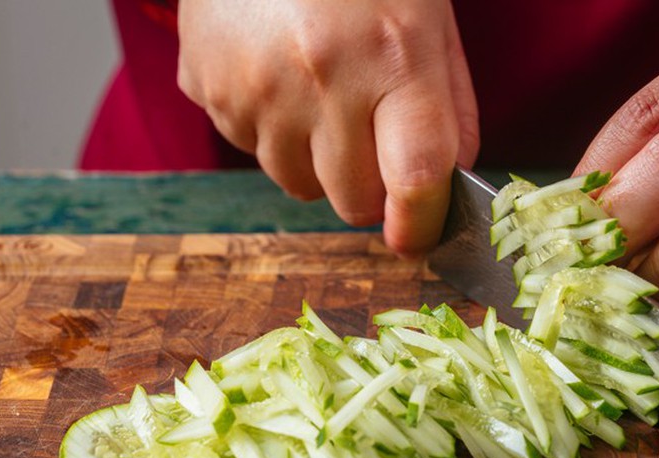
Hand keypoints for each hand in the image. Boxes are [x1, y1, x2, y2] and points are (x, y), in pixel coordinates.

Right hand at [176, 0, 478, 254]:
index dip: (421, 223)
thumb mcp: (429, 16)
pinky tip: (278, 75)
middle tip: (372, 140)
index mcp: (394, 54)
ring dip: (319, 162)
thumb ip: (451, 103)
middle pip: (354, 201)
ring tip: (321, 94)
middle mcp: (322, 77)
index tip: (418, 235)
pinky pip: (252, 151)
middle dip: (370, 188)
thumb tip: (451, 179)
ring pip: (300, 186)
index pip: (416, 179)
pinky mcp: (208, 88)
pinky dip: (273, 132)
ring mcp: (256, 87)